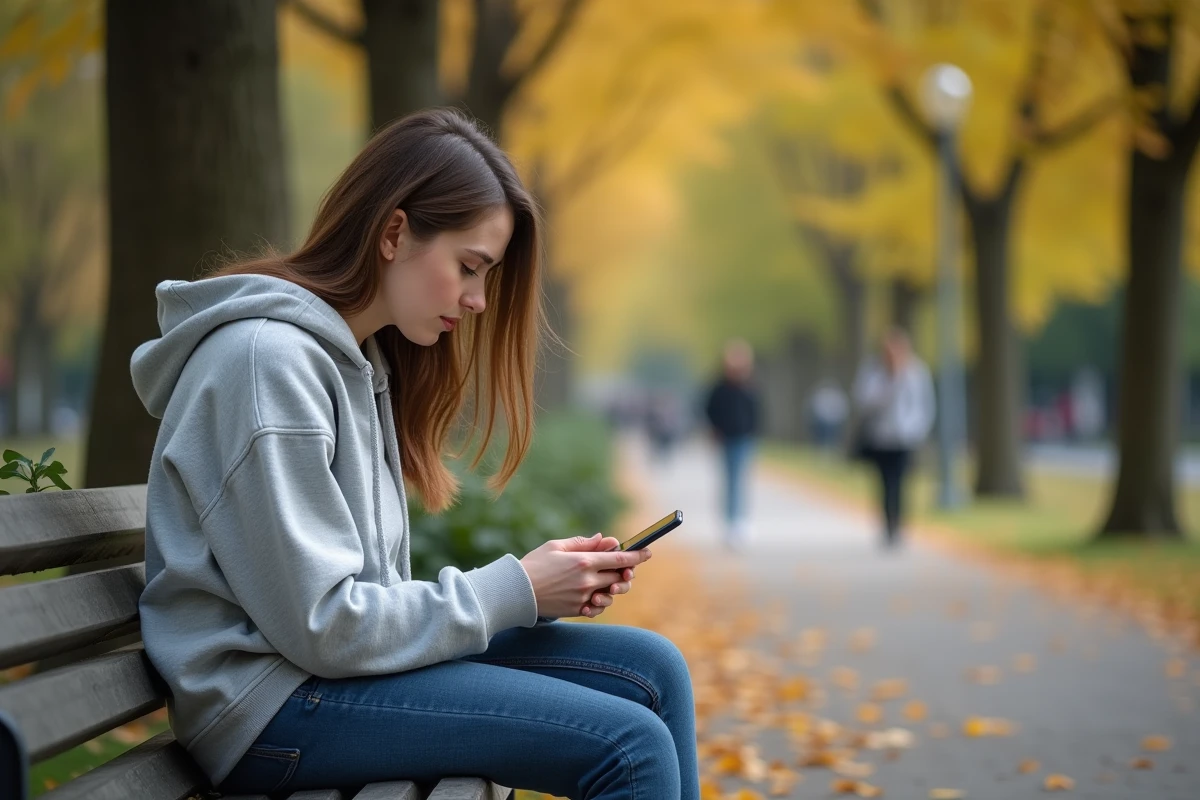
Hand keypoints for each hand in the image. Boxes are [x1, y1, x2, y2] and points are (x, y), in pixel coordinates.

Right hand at [520, 533, 651, 619]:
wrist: (517, 592)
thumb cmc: (534, 564)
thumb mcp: (556, 546)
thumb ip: (583, 543)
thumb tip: (604, 539)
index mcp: (584, 561)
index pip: (619, 558)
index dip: (636, 556)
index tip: (647, 553)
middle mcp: (587, 580)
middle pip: (620, 577)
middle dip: (626, 572)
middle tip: (625, 568)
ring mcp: (583, 597)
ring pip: (611, 594)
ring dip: (614, 588)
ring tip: (610, 583)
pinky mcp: (577, 610)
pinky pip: (598, 607)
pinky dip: (601, 601)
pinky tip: (595, 595)